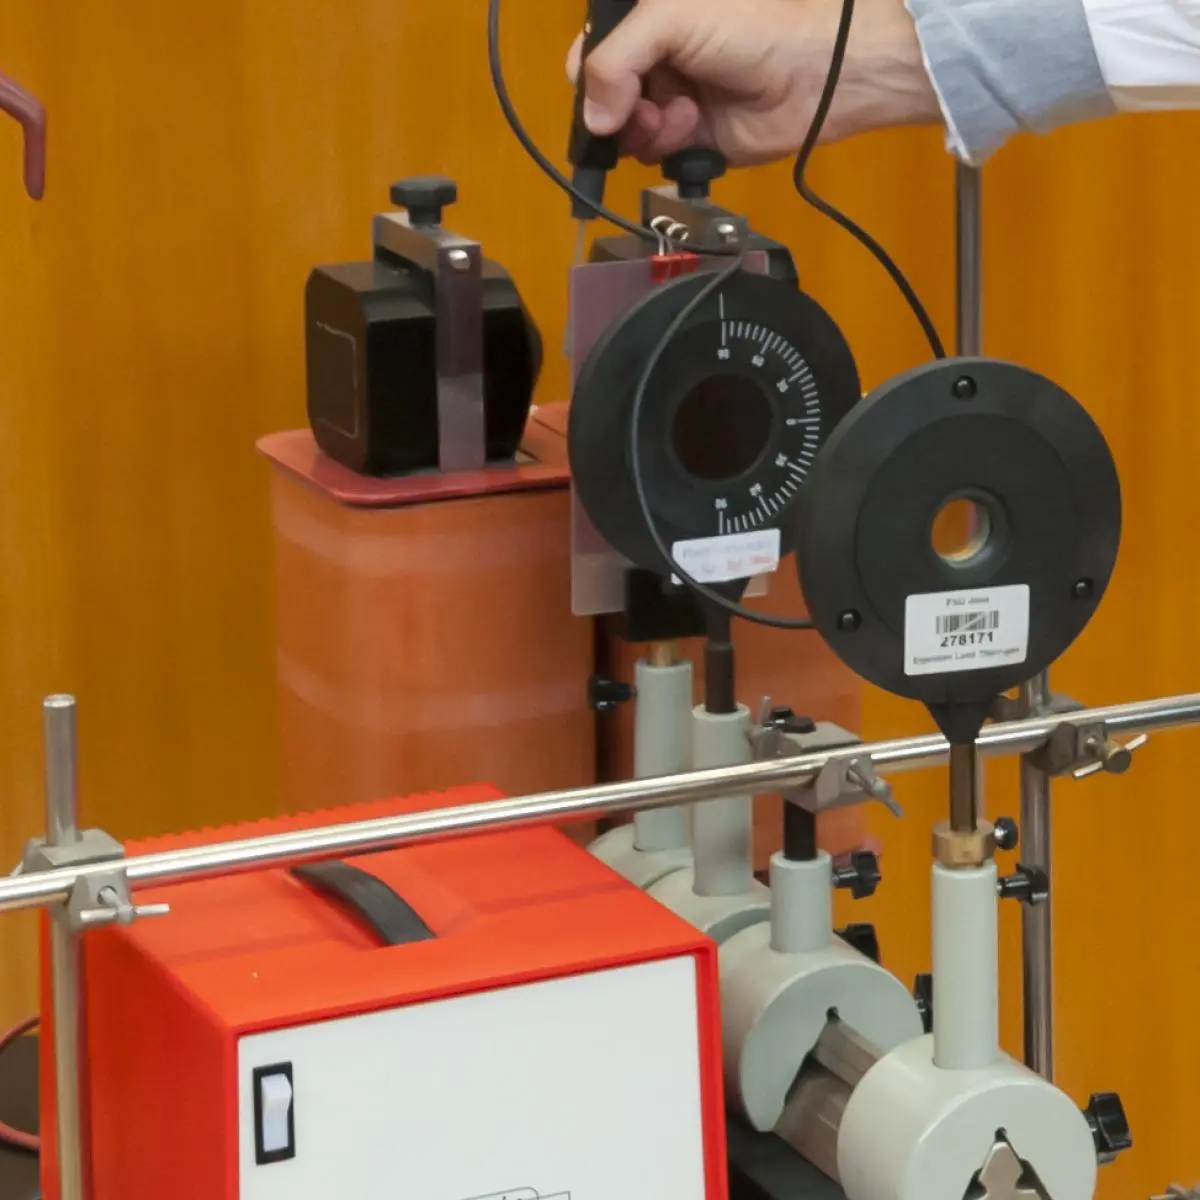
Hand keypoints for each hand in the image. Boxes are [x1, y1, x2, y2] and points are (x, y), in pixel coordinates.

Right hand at [566, 0, 940, 167]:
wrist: (812, 73)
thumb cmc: (748, 28)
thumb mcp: (671, 17)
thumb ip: (615, 59)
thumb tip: (592, 122)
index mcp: (647, 22)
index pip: (590, 53)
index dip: (587, 77)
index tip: (599, 92)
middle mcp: (653, 62)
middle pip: (602, 99)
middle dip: (616, 107)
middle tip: (644, 105)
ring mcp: (669, 102)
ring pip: (625, 131)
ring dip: (644, 126)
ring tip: (677, 114)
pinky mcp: (689, 142)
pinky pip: (654, 155)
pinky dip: (666, 145)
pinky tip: (691, 128)